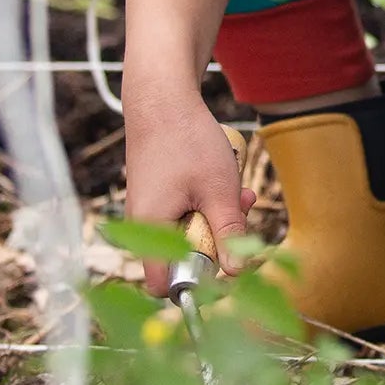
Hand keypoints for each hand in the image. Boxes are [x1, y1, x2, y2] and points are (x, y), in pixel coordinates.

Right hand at [124, 90, 255, 297]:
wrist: (163, 100)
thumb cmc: (188, 141)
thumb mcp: (219, 190)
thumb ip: (228, 233)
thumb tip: (237, 273)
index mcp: (151, 230)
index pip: (163, 284)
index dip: (195, 284)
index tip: (224, 266)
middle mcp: (143, 225)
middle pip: (183, 255)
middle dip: (218, 240)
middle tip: (241, 212)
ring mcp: (149, 209)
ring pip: (189, 231)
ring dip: (218, 217)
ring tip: (240, 191)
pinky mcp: (157, 196)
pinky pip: (185, 212)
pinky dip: (207, 202)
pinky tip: (225, 182)